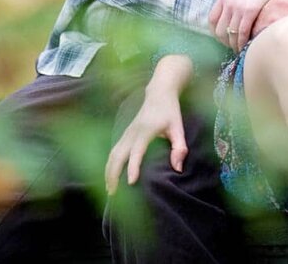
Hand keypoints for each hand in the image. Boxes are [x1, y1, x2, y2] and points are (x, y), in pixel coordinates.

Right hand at [105, 57, 190, 194]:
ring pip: (112, 153)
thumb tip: (178, 168)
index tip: (130, 182)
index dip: (133, 166)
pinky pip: (114, 151)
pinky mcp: (125, 134)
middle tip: (113, 193)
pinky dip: (110, 164)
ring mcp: (126, 132)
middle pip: (118, 154)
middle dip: (113, 174)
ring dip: (108, 171)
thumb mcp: (178, 127)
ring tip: (109, 189)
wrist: (158, 93)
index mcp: (146, 130)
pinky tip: (110, 176)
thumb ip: (179, 147)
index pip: (137, 151)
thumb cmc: (170, 111)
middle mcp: (132, 132)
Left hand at [208, 0, 287, 51]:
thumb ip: (236, 0)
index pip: (212, 20)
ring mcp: (237, 6)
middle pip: (219, 29)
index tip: (224, 40)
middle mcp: (227, 1)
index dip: (216, 33)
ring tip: (241, 51)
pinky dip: (243, 43)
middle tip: (233, 48)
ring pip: (230, 34)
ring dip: (235, 45)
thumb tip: (235, 15)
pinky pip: (242, 32)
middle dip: (225, 42)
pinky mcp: (250, 10)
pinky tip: (247, 47)